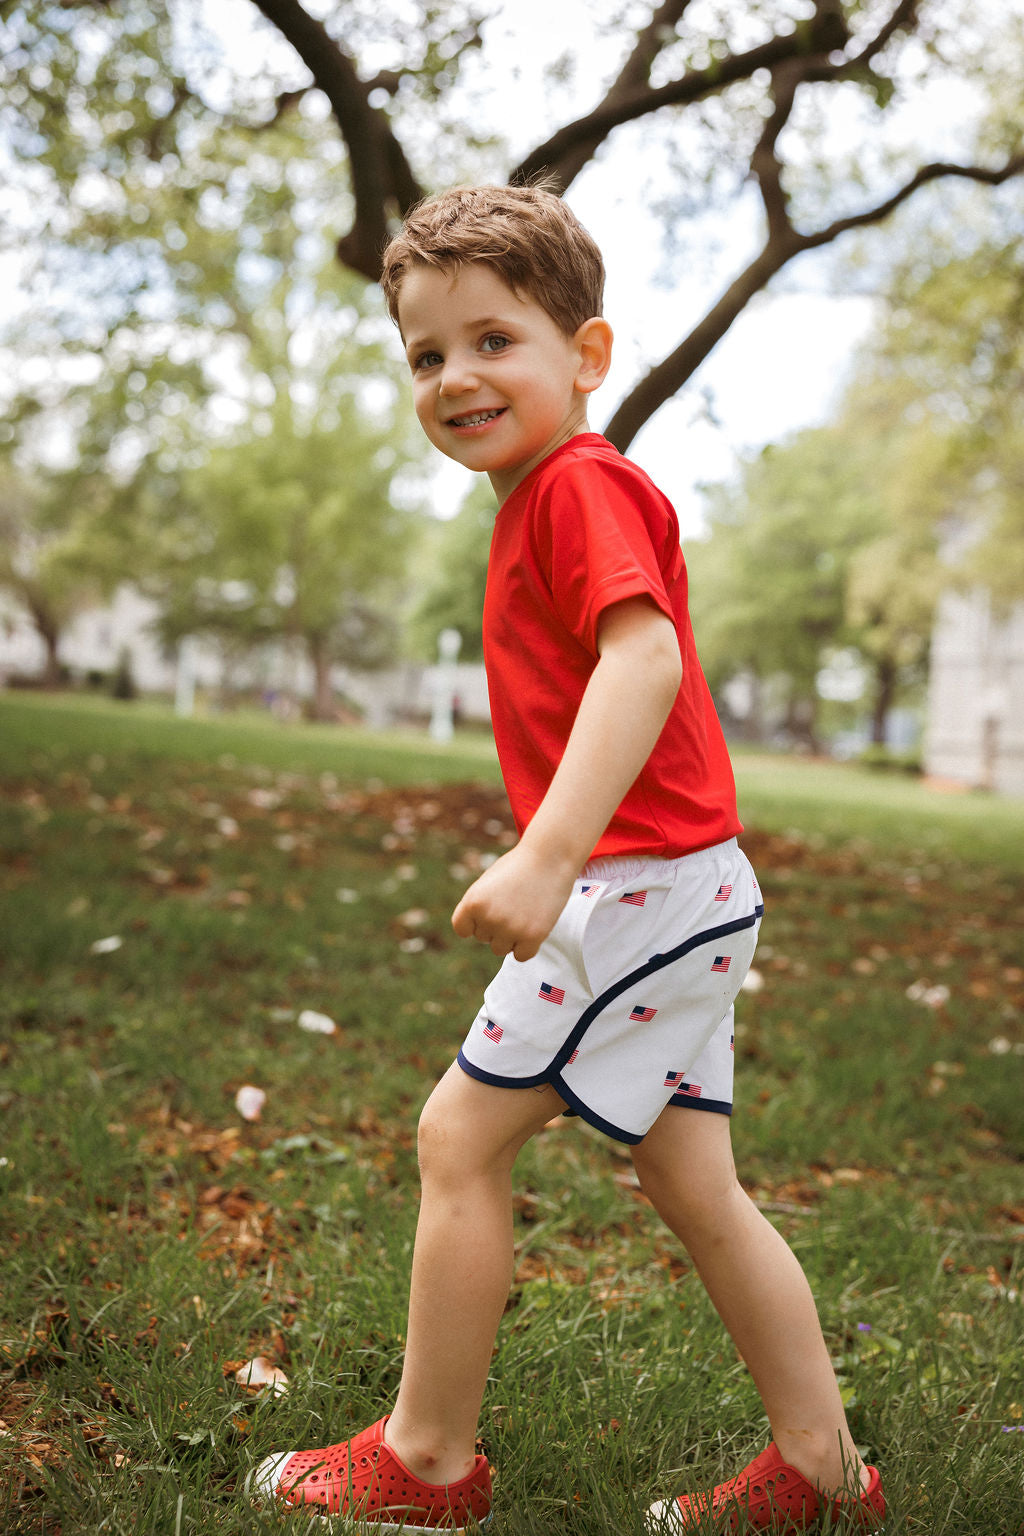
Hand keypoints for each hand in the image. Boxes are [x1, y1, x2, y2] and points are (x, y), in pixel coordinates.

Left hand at [451, 843, 574, 960]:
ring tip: (524, 913)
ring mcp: (511, 929)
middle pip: (484, 939)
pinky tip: (534, 925)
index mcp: (473, 902)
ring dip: (511, 937)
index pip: (463, 929)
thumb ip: (478, 908)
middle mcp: (489, 918)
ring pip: (501, 949)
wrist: (550, 855)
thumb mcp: (487, 883)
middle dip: (497, 926)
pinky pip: (521, 956)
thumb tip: (478, 934)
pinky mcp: (533, 936)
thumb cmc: (518, 867)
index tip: (490, 909)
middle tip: (515, 903)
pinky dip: (527, 946)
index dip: (475, 922)